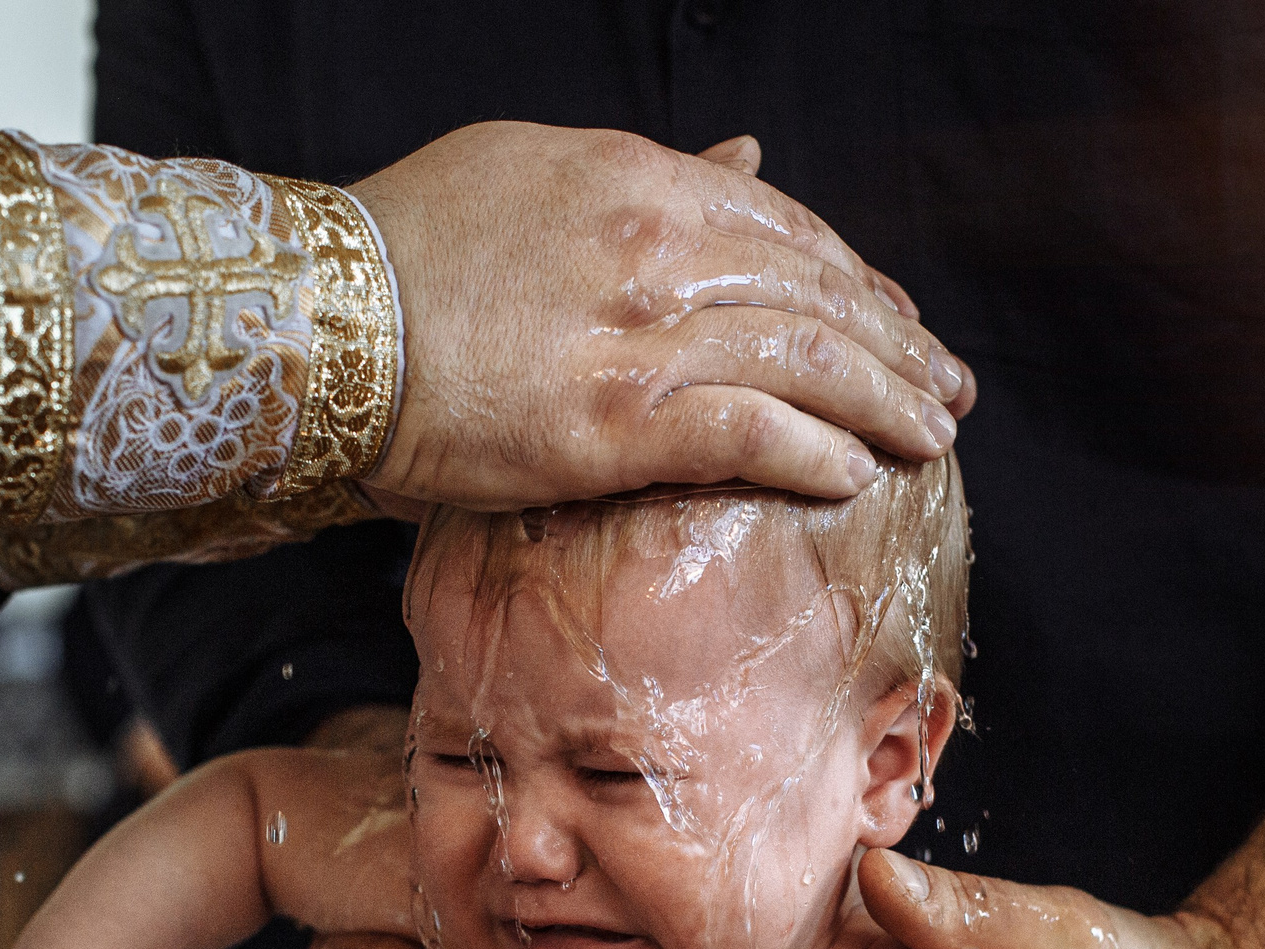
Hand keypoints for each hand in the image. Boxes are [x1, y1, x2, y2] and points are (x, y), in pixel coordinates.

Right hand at [354, 123, 974, 507]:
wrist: (316, 323)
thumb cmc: (401, 252)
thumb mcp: (531, 172)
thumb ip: (650, 176)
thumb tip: (746, 156)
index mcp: (638, 179)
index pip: (788, 227)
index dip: (858, 279)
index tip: (897, 319)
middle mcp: (658, 246)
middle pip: (817, 294)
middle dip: (896, 346)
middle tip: (948, 389)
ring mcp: (643, 333)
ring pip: (806, 361)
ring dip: (883, 403)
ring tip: (930, 437)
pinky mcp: (619, 421)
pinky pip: (752, 433)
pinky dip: (817, 452)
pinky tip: (857, 475)